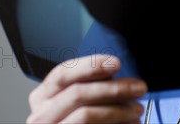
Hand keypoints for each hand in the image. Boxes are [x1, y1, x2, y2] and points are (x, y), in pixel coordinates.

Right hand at [26, 54, 147, 123]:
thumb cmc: (78, 120)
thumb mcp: (78, 100)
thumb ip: (92, 86)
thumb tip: (121, 78)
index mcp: (43, 96)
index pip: (62, 73)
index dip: (90, 65)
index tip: (116, 63)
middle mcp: (40, 114)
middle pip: (77, 93)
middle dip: (113, 88)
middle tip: (139, 88)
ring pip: (85, 114)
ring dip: (118, 110)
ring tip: (137, 110)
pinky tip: (130, 123)